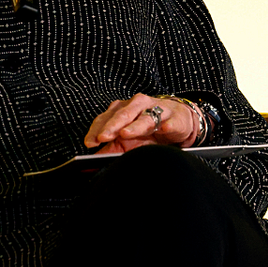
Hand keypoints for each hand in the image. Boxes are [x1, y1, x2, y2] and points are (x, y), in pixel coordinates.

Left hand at [83, 93, 199, 153]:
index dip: (97, 129)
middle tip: (103, 137)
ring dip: (135, 126)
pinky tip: (165, 129)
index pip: (106, 117)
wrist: (178, 120)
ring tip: (126, 133)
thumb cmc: (149, 130)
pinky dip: (168, 125)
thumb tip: (93, 161)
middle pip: (123, 114)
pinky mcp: (175, 117)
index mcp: (123, 109)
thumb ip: (111, 148)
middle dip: (112, 126)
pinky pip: (171, 121)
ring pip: (145, 117)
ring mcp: (157, 109)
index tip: (89, 142)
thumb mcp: (128, 140)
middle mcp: (138, 105)